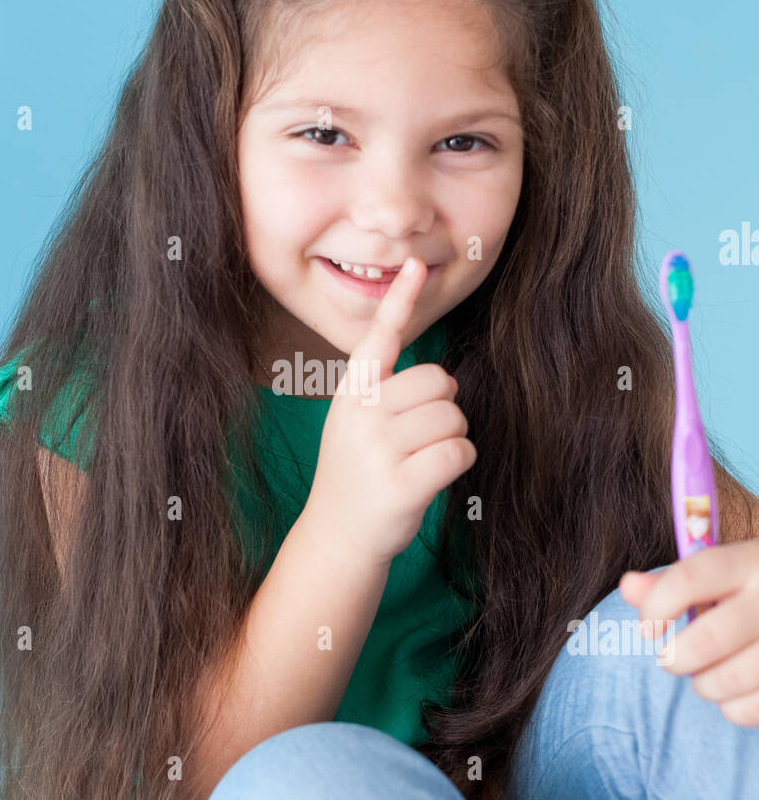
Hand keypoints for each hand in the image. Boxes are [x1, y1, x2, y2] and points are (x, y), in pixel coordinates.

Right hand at [303, 257, 476, 568]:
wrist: (339, 536)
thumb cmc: (359, 474)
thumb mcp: (357, 424)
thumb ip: (387, 395)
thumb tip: (446, 380)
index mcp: (352, 393)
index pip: (378, 337)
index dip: (399, 299)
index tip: (414, 263)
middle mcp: (362, 414)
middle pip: (440, 381)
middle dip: (443, 407)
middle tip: (417, 438)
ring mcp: (379, 449)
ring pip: (454, 417)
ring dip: (451, 439)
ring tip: (419, 461)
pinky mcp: (402, 483)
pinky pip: (459, 451)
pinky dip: (457, 463)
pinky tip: (431, 477)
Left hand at [619, 540, 758, 725]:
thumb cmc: (752, 593)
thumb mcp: (723, 576)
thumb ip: (672, 581)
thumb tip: (627, 585)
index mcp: (748, 563)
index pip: (689, 579)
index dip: (656, 607)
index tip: (648, 629)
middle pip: (707, 639)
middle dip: (675, 658)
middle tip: (671, 659)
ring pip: (729, 679)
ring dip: (703, 685)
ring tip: (704, 676)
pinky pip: (748, 709)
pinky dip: (731, 707)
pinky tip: (734, 691)